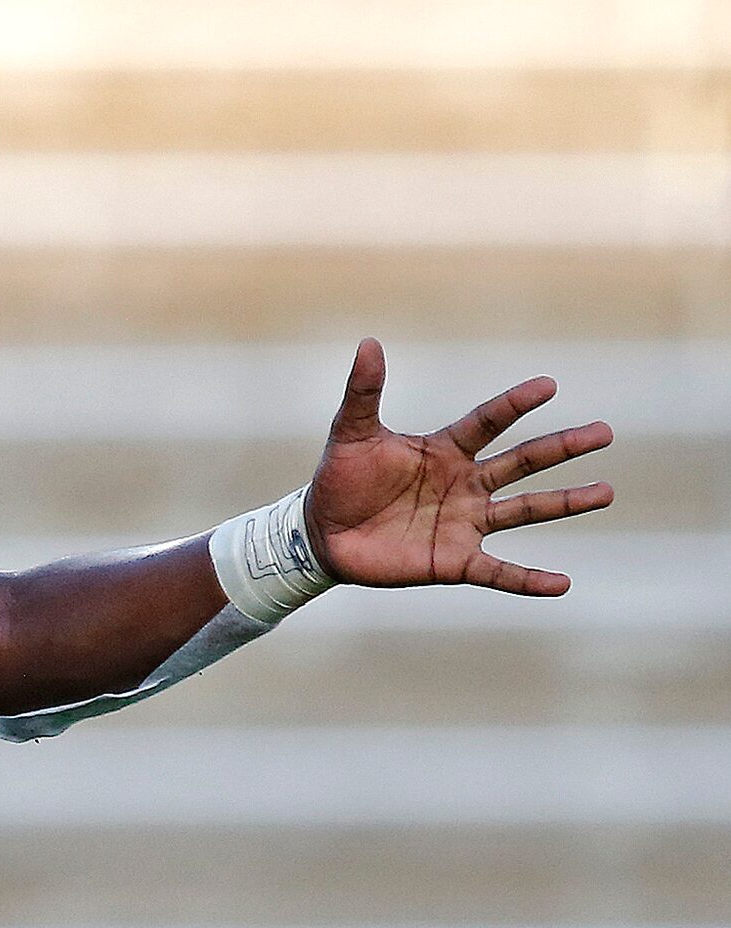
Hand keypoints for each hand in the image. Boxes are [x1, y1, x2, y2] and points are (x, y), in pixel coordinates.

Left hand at [305, 338, 614, 593]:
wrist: (322, 534)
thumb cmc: (340, 478)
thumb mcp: (351, 433)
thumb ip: (364, 392)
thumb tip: (369, 343)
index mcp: (446, 450)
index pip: (488, 422)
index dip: (514, 404)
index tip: (548, 385)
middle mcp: (465, 484)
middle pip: (522, 462)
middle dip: (562, 447)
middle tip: (604, 432)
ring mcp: (464, 522)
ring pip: (524, 510)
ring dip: (565, 502)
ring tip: (606, 492)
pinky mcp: (453, 561)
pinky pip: (498, 572)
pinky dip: (528, 580)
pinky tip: (562, 584)